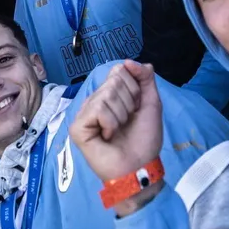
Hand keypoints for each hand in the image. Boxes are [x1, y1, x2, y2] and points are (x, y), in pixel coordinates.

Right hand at [70, 60, 162, 182]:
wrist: (140, 167)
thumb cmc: (144, 140)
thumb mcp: (151, 104)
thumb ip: (145, 79)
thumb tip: (130, 61)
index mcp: (109, 95)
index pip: (118, 71)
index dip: (133, 88)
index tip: (136, 108)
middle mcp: (95, 101)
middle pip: (113, 81)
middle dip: (128, 102)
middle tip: (127, 122)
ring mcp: (84, 114)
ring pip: (106, 95)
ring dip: (120, 115)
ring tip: (118, 131)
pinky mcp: (78, 127)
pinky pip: (98, 109)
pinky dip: (110, 123)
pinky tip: (108, 136)